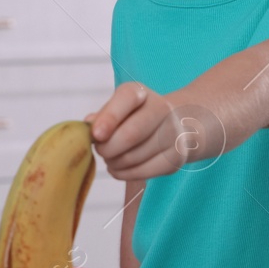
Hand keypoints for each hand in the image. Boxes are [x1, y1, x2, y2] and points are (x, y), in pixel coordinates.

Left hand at [86, 82, 225, 181]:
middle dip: (108, 148)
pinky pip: (144, 172)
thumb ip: (102, 116)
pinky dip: (125, 174)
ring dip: (115, 163)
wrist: (180, 123)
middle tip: (100, 151)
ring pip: (135, 157)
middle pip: (131, 134)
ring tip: (111, 159)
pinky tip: (119, 168)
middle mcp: (161, 109)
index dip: (109, 117)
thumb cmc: (137, 116)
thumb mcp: (119, 109)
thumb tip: (88, 126)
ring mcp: (172, 134)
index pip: (126, 98)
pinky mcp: (176, 157)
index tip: (96, 135)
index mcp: (140, 93)